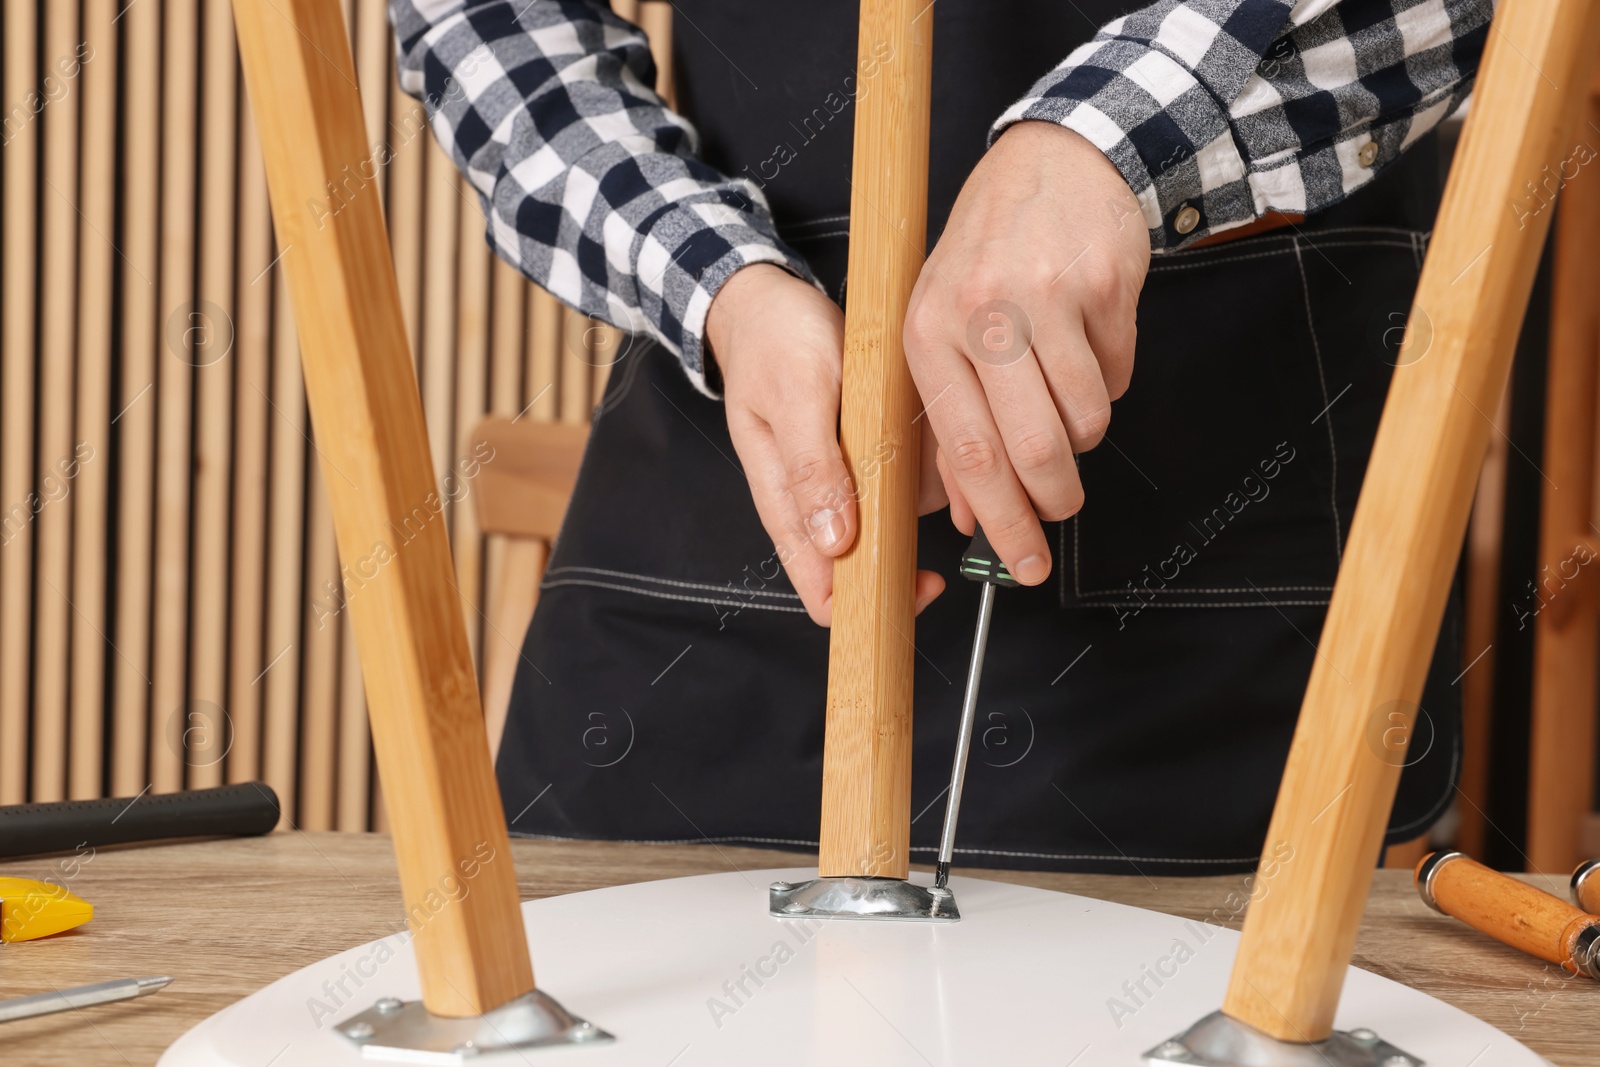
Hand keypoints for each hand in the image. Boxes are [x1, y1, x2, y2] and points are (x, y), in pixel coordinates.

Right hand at [709, 263, 945, 624]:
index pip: (825, 592)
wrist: (763, 299)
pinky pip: (908, 472)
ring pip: (900, 513)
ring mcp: (842, 476)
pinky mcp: (864, 449)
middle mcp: (816, 500)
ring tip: (939, 444)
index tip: (920, 583)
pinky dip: (929, 455)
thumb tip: (834, 543)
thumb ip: (813, 470)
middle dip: (918, 537)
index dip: (873, 603)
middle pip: (872, 559)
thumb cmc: (771, 343)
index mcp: (788, 503)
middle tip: (949, 497)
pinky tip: (932, 424)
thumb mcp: (795, 396)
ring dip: (931, 487)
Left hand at [904, 121, 1149, 585]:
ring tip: (1066, 395)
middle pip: (1031, 447)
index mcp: (927, 332)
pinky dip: (1110, 381)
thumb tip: (967, 515)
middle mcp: (981, 314)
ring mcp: (1045, 296)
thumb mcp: (943, 329)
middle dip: (1053, 498)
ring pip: (1084, 418)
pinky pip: (1118, 375)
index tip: (1021, 563)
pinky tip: (1088, 344)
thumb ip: (949, 424)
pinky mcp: (1103, 285)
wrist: (1053, 161)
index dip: (1000, 519)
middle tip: (1062, 512)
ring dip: (1084, 431)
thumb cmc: (987, 253)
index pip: (967, 452)